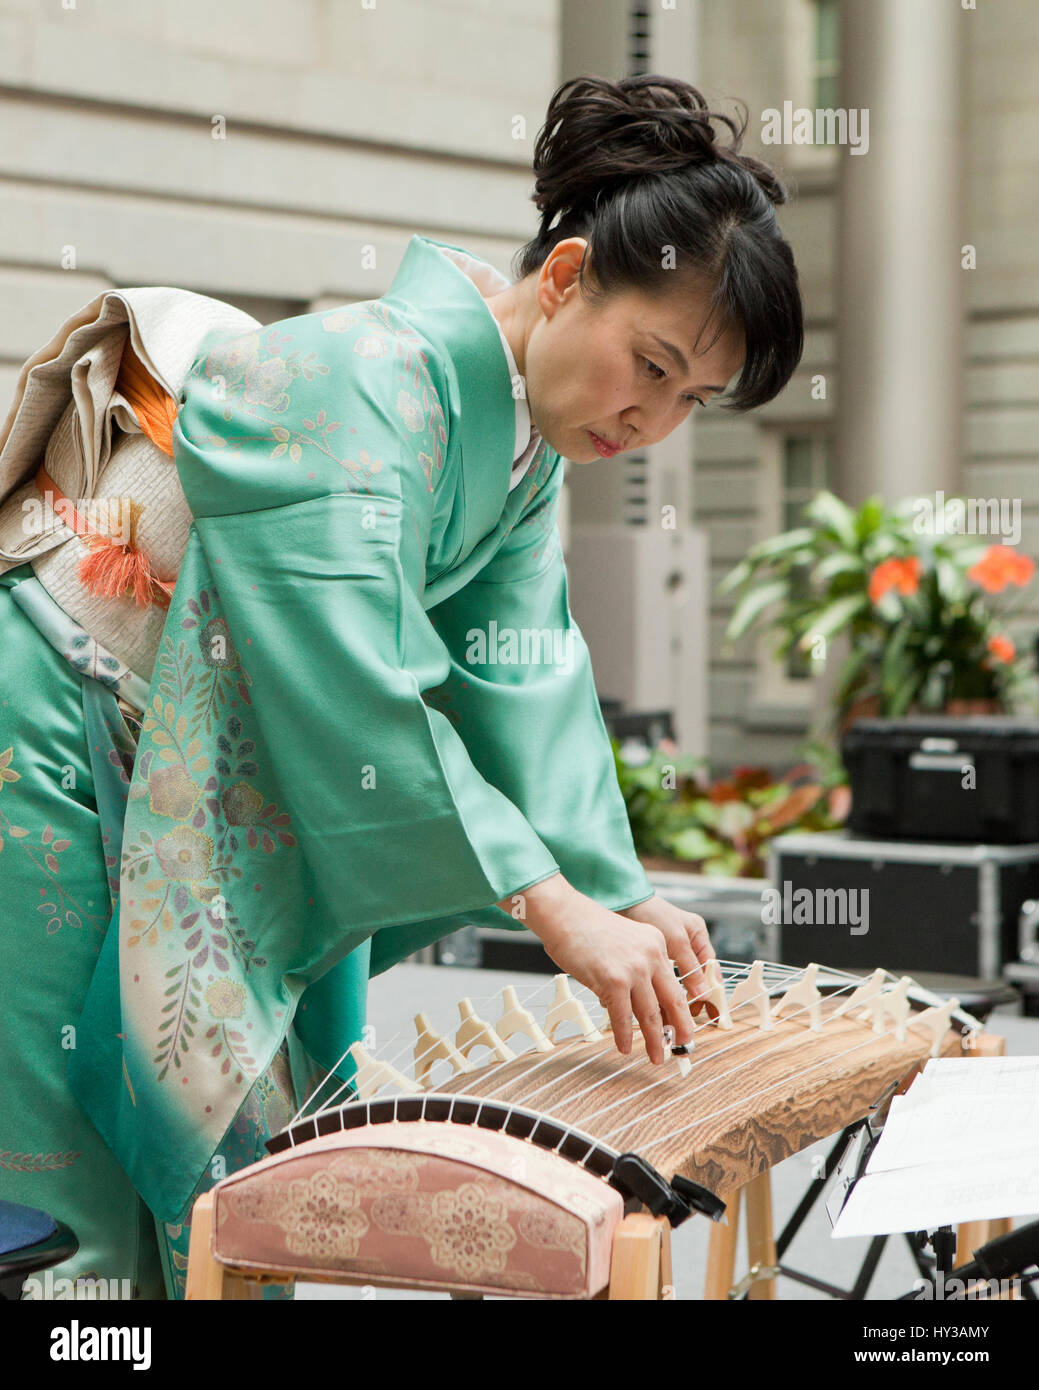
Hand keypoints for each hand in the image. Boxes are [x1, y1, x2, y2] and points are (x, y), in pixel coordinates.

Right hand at [499, 875, 695, 1062]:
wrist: (565, 915)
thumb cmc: (588, 930)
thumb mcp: (627, 942)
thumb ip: (639, 969)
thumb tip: (640, 1006)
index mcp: (657, 944)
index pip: (675, 984)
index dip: (681, 1010)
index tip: (684, 1027)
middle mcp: (651, 955)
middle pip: (673, 1001)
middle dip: (679, 1028)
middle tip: (683, 1046)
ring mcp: (634, 968)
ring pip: (650, 1013)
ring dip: (654, 1040)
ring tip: (657, 1056)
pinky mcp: (614, 980)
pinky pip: (622, 1016)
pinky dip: (624, 1035)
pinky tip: (625, 1047)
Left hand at [616, 895, 715, 1015]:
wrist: (624, 902)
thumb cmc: (652, 912)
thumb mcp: (675, 939)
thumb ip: (689, 965)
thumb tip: (704, 992)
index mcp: (698, 937)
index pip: (711, 969)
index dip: (711, 991)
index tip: (709, 1010)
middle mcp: (686, 945)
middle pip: (693, 979)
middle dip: (689, 1001)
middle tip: (687, 1021)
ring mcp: (669, 952)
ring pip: (674, 983)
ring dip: (669, 1000)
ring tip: (667, 1021)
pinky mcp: (650, 958)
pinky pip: (657, 980)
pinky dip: (654, 993)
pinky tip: (649, 1006)